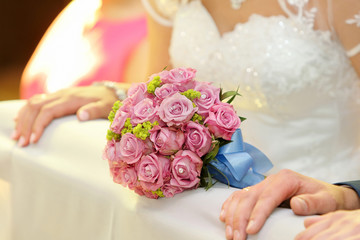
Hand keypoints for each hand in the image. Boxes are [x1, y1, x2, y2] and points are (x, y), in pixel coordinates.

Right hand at [12, 85, 118, 146]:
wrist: (111, 92)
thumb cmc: (109, 103)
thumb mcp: (106, 107)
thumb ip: (95, 111)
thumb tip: (81, 115)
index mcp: (71, 99)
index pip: (48, 111)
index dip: (38, 125)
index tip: (33, 140)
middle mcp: (62, 95)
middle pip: (36, 107)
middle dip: (25, 124)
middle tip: (20, 142)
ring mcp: (59, 94)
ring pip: (33, 103)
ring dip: (22, 118)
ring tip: (16, 135)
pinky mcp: (58, 97)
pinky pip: (37, 101)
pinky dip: (26, 111)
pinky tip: (19, 121)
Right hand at [219, 169, 359, 239]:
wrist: (323, 192)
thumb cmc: (324, 197)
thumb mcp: (325, 200)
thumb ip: (312, 202)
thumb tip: (296, 205)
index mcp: (285, 179)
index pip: (267, 197)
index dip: (256, 214)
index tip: (250, 231)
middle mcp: (270, 180)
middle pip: (249, 197)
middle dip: (239, 219)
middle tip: (237, 239)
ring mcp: (262, 184)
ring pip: (240, 197)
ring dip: (232, 216)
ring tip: (230, 234)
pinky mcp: (257, 191)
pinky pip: (239, 196)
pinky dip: (229, 206)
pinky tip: (224, 218)